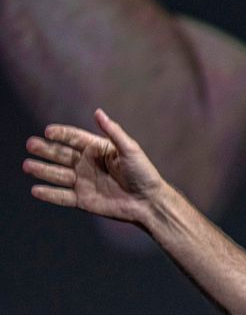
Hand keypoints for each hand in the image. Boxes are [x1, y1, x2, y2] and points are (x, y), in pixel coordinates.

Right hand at [23, 108, 164, 224]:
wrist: (149, 202)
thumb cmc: (144, 173)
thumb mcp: (130, 149)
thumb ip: (113, 132)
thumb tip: (98, 112)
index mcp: (98, 150)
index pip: (74, 138)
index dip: (61, 134)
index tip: (48, 131)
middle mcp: (87, 164)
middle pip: (61, 155)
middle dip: (45, 150)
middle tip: (30, 145)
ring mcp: (83, 182)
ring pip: (58, 175)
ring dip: (42, 170)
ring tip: (27, 165)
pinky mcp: (83, 200)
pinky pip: (62, 196)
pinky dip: (49, 194)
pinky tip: (36, 190)